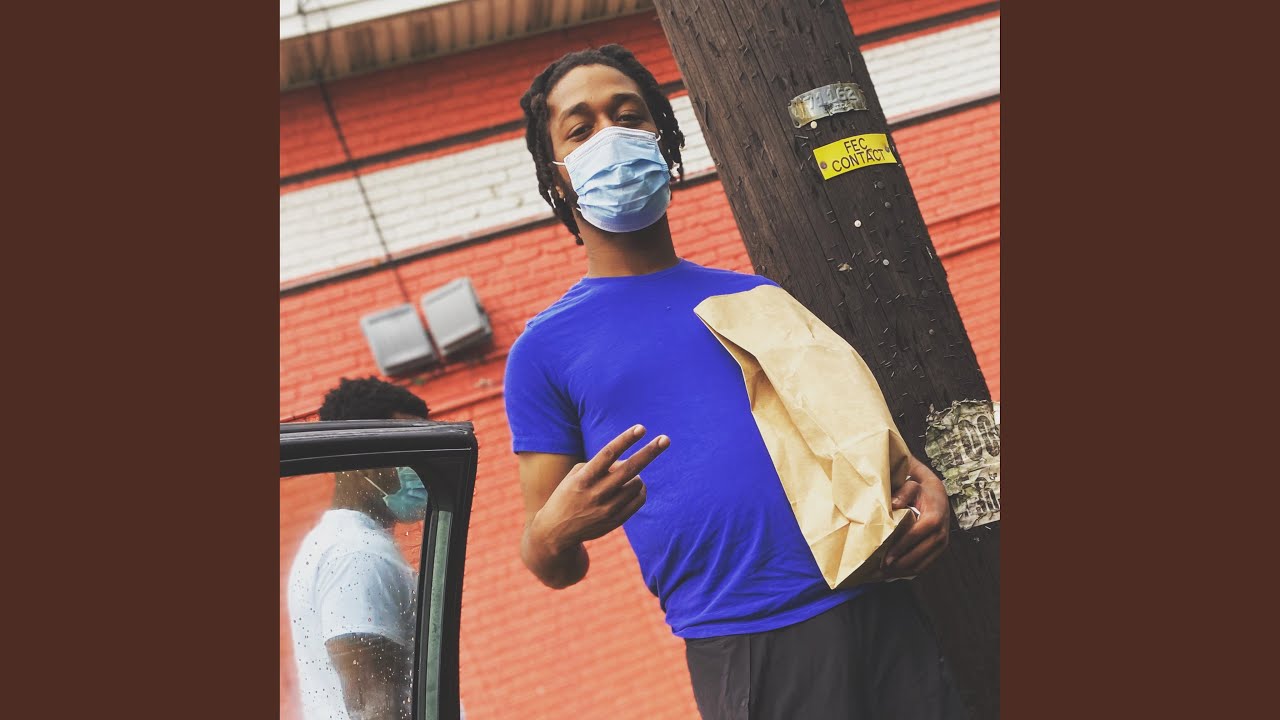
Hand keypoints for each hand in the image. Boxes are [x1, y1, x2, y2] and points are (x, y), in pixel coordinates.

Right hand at [534, 424, 669, 550]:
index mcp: (584, 478)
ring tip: (627, 476)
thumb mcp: (578, 475)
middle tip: (665, 439)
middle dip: (649, 452)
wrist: (556, 531)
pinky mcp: (616, 520)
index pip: (607, 454)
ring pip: (637, 483)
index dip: (625, 440)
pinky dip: (640, 489)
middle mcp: (596, 493)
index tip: (641, 428)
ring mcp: (607, 509)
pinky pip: (639, 499)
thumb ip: (603, 466)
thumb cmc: (570, 493)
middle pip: (630, 469)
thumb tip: (631, 463)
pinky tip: (633, 487)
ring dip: (637, 474)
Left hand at [878, 456, 951, 578]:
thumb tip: (893, 504)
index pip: (914, 537)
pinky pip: (925, 566)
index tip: (885, 559)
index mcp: (933, 519)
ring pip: (922, 564)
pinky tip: (894, 574)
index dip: (899, 549)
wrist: (938, 494)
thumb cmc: (921, 490)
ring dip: (902, 572)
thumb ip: (904, 492)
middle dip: (898, 566)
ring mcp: (942, 544)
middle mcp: (941, 534)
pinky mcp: (940, 551)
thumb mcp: (913, 485)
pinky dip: (909, 572)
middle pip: (918, 556)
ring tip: (883, 576)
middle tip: (879, 572)